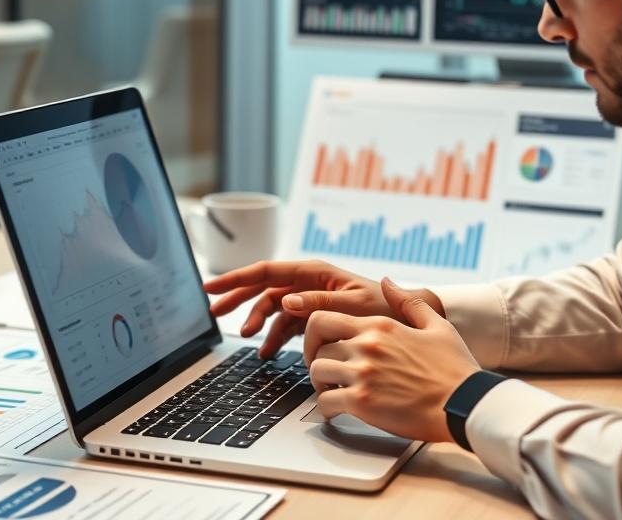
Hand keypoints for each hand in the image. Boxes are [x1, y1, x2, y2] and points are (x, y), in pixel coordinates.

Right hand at [203, 259, 443, 357]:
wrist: (409, 322)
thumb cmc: (386, 308)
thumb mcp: (354, 305)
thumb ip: (319, 303)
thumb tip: (286, 301)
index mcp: (315, 272)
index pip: (267, 271)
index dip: (237, 278)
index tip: (212, 286)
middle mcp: (309, 283)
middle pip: (263, 287)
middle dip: (238, 297)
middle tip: (213, 311)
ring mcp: (311, 301)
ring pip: (272, 307)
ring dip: (257, 321)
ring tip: (248, 338)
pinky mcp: (315, 318)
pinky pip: (286, 325)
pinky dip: (273, 336)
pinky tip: (265, 351)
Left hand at [305, 277, 479, 442]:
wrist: (465, 404)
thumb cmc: (454, 369)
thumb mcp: (437, 326)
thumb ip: (408, 302)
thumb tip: (388, 282)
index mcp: (379, 326)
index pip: (324, 318)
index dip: (315, 334)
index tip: (321, 345)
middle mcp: (366, 346)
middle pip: (317, 346)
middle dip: (317, 359)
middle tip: (325, 371)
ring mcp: (363, 374)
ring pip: (317, 372)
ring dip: (321, 384)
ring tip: (333, 391)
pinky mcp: (362, 403)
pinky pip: (325, 402)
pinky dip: (327, 408)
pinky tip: (338, 411)